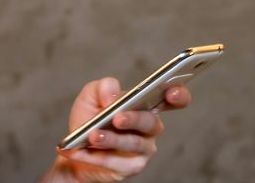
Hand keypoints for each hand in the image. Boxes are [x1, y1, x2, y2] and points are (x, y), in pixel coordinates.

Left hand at [43, 77, 191, 182]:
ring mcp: (144, 148)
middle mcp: (149, 127)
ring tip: (92, 135)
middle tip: (117, 118)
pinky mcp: (132, 166)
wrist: (75, 148)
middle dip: (134, 119)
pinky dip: (95, 156)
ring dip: (111, 139)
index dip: (178, 95)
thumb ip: (103, 87)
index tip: (171, 93)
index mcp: (145, 105)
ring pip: (133, 143)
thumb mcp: (91, 96)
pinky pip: (116, 162)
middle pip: (150, 122)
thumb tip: (113, 96)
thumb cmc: (90, 119)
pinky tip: (79, 151)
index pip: (172, 99)